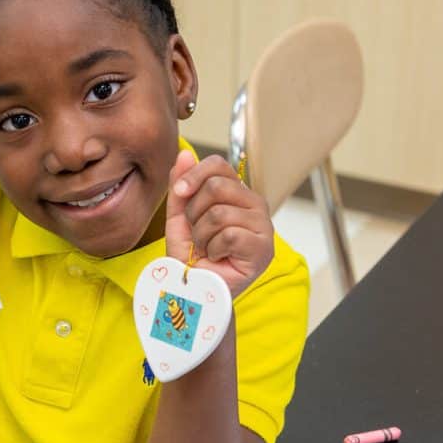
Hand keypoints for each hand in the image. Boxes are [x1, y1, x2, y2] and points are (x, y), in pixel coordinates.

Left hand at [165, 150, 273, 297]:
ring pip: (219, 213)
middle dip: (195, 212)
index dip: (195, 175)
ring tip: (207, 248)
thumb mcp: (179, 216)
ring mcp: (262, 226)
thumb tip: (185, 154)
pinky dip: (213, 248)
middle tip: (197, 233)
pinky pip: (228, 234)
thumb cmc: (191, 255)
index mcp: (235, 193)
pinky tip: (218, 257)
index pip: (219, 165)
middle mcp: (253, 205)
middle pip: (217, 186)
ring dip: (202, 235)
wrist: (194, 288)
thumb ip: (182, 187)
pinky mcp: (263, 247)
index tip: (180, 192)